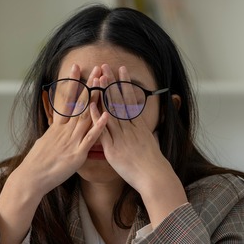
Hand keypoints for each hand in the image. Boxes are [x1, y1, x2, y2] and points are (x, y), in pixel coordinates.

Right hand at [13, 64, 107, 197]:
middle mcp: (65, 130)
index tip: (76, 67)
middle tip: (96, 68)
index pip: (66, 99)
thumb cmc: (37, 163)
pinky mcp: (77, 154)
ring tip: (104, 83)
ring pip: (86, 116)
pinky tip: (106, 115)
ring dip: (96, 99)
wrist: (31, 178)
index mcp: (57, 127)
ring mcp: (71, 141)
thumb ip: (54, 133)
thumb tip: (55, 127)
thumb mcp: (44, 142)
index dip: (72, 82)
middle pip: (79, 103)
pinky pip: (90, 138)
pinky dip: (98, 126)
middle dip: (89, 85)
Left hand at [97, 64, 186, 224]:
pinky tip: (90, 105)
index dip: (124, 84)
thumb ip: (144, 133)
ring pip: (110, 111)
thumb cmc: (153, 164)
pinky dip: (96, 117)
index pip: (130, 100)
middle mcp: (130, 128)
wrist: (154, 177)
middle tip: (105, 66)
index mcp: (139, 125)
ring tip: (97, 78)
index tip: (120, 70)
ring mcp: (121, 137)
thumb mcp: (151, 143)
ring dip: (103, 94)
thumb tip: (143, 126)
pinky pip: (102, 130)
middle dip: (112, 83)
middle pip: (119, 101)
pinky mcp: (113, 148)